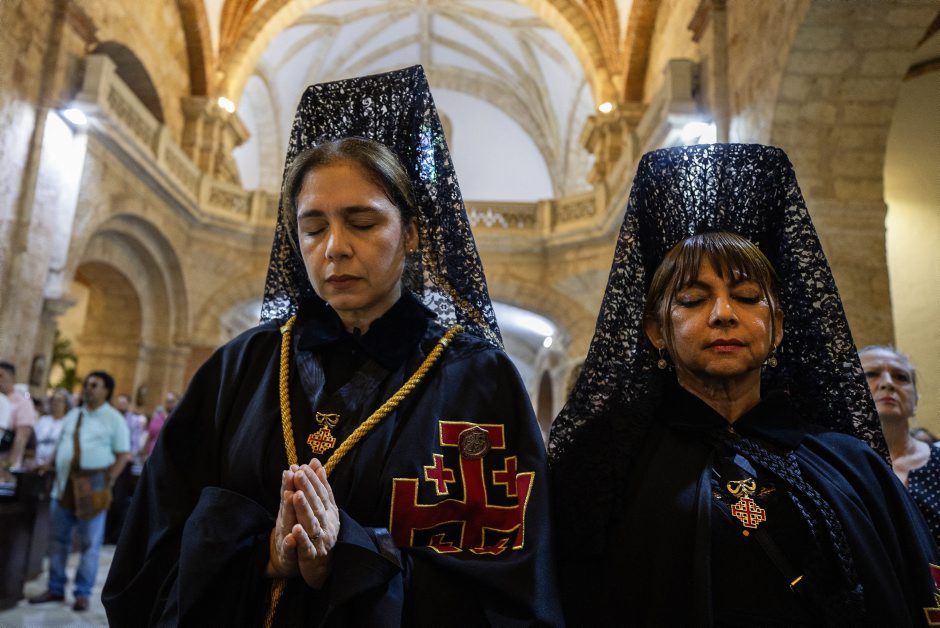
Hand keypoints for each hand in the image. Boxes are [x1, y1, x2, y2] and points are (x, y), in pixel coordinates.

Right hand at [266, 468, 300, 578]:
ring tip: (293, 496)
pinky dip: (290, 543)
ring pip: (288, 522)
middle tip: (293, 474)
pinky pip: (289, 548)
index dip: (292, 479)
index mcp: (290, 509)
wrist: (285, 560)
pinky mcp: (287, 554)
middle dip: (290, 487)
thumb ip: (302, 486)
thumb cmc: (293, 527)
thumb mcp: (296, 507)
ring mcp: (285, 536)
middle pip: (288, 503)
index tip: (294, 465)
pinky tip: (292, 537)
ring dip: (290, 509)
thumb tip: (312, 462)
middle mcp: (285, 520)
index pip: (290, 491)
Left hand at [288, 458, 339, 588]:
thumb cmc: (323, 532)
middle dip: (307, 489)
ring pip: (311, 523)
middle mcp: (327, 524)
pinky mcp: (312, 555)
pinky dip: (301, 538)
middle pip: (316, 504)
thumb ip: (321, 487)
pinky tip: (294, 530)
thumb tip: (316, 462)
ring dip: (304, 509)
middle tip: (298, 474)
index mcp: (329, 512)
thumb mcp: (324, 509)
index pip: (321, 493)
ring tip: (295, 495)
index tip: (302, 466)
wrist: (325, 567)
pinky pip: (307, 546)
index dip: (312, 480)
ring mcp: (321, 540)